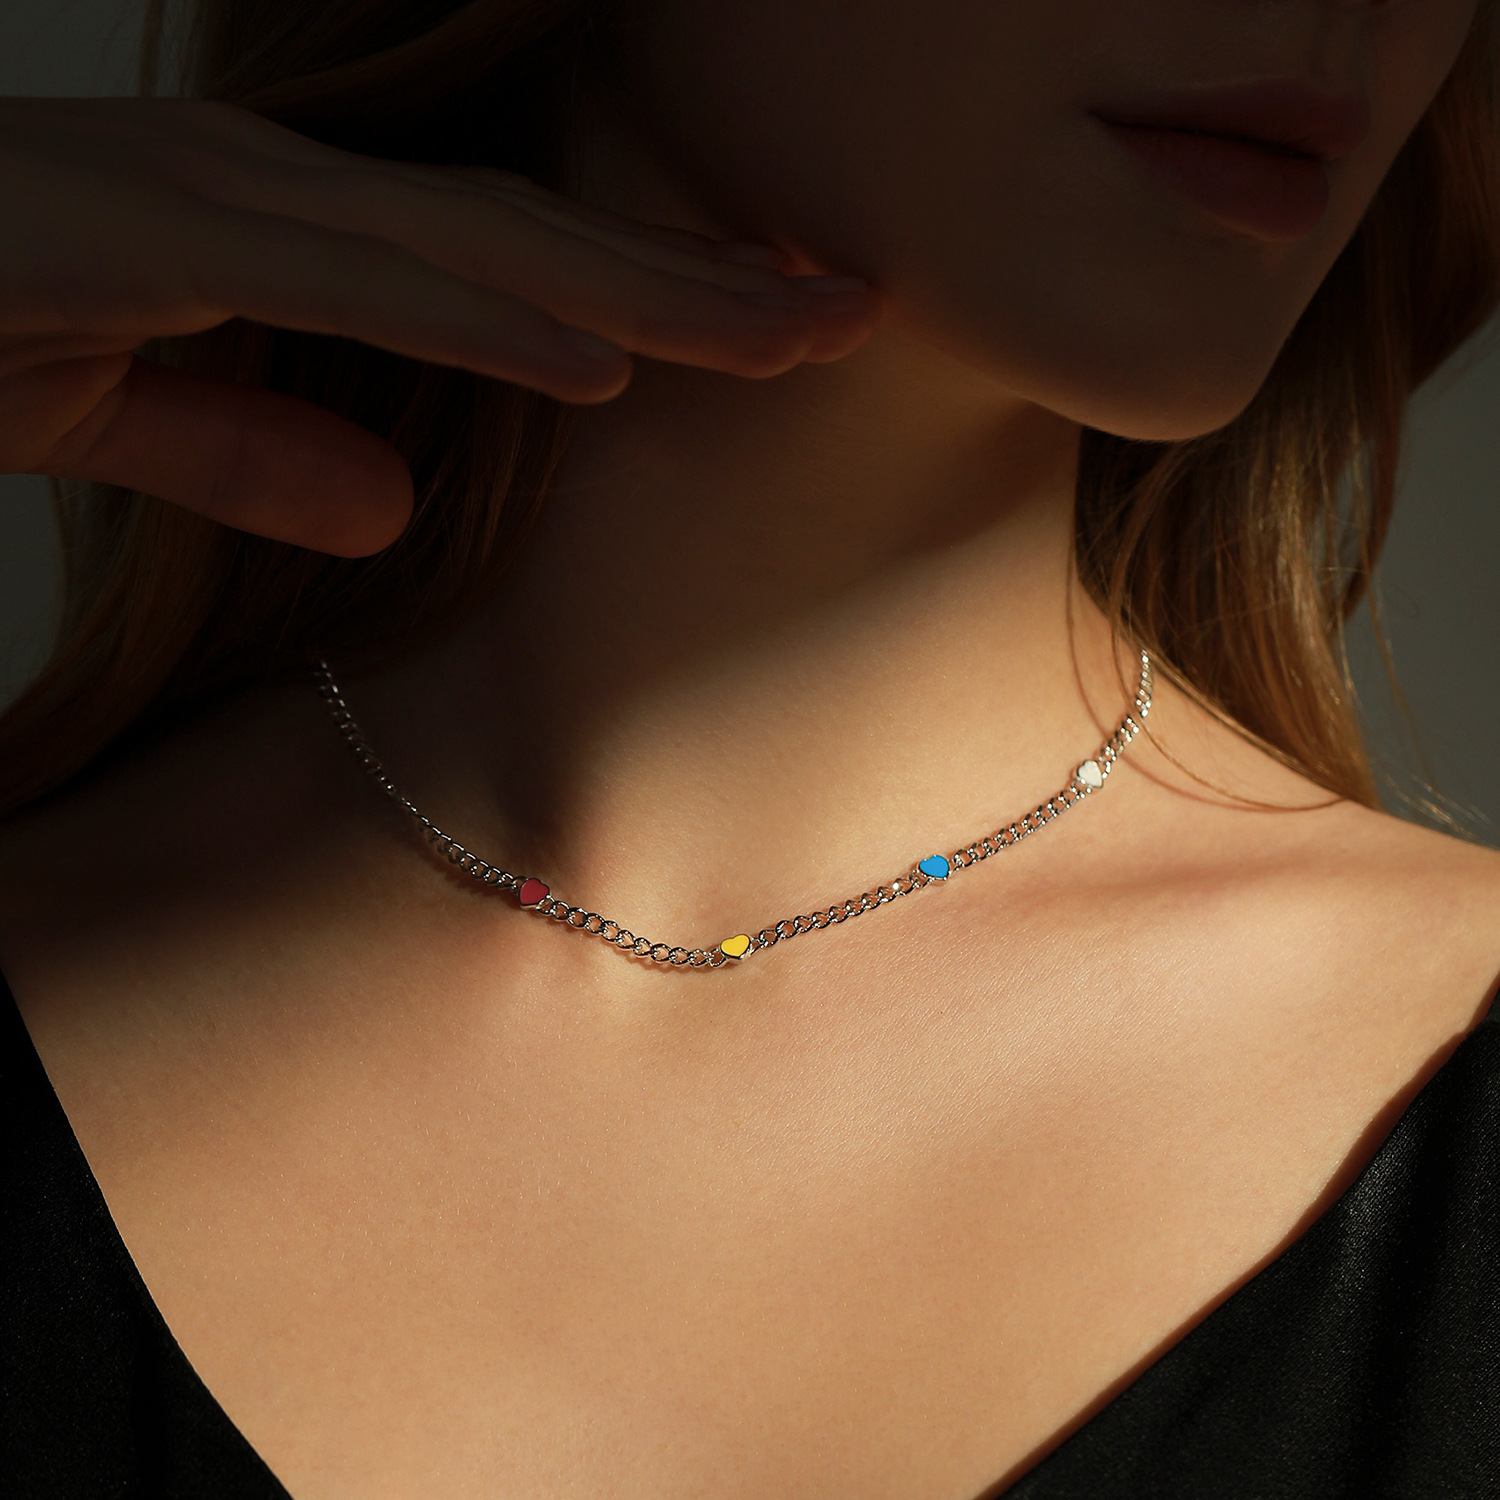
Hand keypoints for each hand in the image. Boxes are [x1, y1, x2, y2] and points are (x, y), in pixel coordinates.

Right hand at [0, 98, 878, 554]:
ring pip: (482, 246)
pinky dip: (480, 318)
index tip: (777, 329)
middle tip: (850, 313)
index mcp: (293, 233)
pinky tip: (596, 357)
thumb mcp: (127, 409)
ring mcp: (220, 201)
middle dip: (702, 280)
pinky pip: (349, 280)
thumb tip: (389, 509)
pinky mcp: (145, 233)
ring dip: (642, 291)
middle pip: (541, 241)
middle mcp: (283, 196)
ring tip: (785, 329)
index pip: (518, 264)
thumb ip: (253, 449)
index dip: (655, 294)